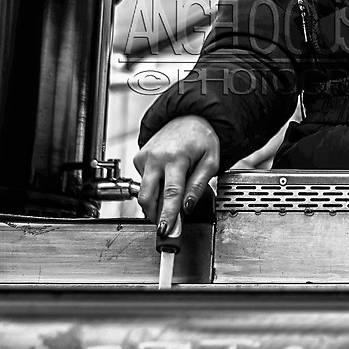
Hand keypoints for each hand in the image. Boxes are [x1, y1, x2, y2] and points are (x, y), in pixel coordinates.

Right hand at [132, 115, 220, 235]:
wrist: (186, 118)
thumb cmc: (201, 138)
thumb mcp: (211, 161)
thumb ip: (198, 185)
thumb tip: (186, 207)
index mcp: (176, 157)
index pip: (171, 193)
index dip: (167, 214)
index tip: (165, 230)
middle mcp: (156, 157)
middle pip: (148, 197)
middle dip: (155, 214)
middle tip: (167, 223)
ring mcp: (144, 157)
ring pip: (144, 192)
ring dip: (156, 201)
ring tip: (171, 196)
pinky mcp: (138, 158)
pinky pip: (143, 182)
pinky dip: (154, 186)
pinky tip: (165, 177)